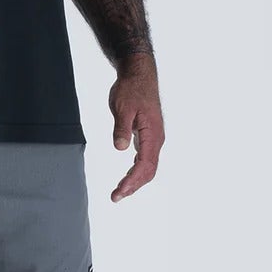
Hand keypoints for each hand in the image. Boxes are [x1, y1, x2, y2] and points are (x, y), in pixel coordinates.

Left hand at [108, 55, 163, 201]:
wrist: (139, 74)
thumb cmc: (131, 89)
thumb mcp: (122, 107)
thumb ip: (121, 128)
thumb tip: (120, 148)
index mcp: (152, 134)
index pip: (144, 165)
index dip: (132, 181)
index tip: (118, 192)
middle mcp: (156, 139)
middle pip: (148, 171)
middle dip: (133, 186)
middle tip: (115, 197)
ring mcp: (153, 138)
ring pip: (148, 167)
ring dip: (135, 181)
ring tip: (119, 192)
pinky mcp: (148, 136)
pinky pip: (145, 159)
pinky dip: (136, 171)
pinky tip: (127, 177)